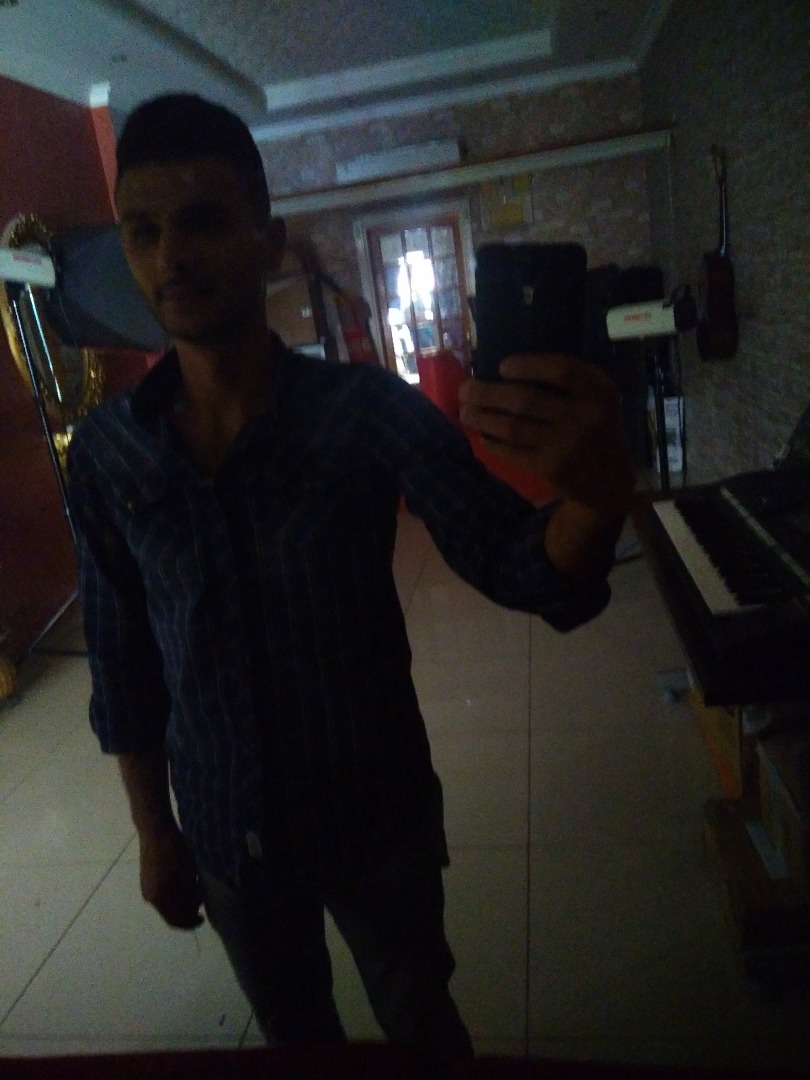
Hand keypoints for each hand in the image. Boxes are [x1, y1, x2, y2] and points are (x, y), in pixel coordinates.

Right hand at [138, 822, 204, 929]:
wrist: (156, 829)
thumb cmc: (174, 850)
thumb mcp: (188, 873)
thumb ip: (190, 894)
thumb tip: (195, 907)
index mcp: (159, 899)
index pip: (175, 920)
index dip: (190, 922)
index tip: (203, 918)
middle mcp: (150, 898)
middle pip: (170, 914)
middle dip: (186, 912)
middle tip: (201, 904)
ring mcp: (147, 888)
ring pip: (166, 904)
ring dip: (180, 903)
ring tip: (195, 893)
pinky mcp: (147, 879)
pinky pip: (162, 895)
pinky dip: (173, 895)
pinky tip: (185, 885)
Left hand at [459, 353, 635, 516]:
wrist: (610, 481)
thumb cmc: (596, 428)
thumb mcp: (597, 398)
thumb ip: (569, 381)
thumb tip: (506, 368)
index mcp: (599, 392)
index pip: (561, 370)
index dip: (528, 365)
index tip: (502, 366)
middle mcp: (584, 417)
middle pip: (524, 399)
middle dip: (487, 393)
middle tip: (465, 389)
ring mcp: (566, 445)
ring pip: (512, 427)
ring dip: (481, 418)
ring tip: (465, 412)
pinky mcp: (551, 468)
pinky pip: (512, 451)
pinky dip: (492, 441)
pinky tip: (483, 435)